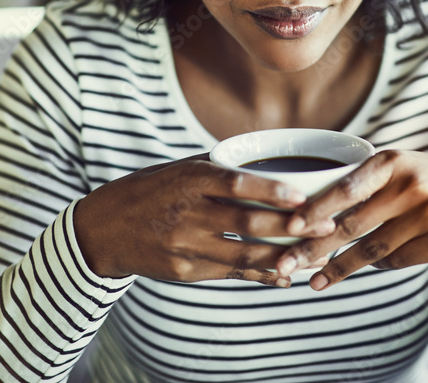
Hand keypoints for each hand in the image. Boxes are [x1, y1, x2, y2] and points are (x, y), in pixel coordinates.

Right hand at [73, 154, 328, 286]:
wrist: (102, 229)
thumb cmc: (149, 190)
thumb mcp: (177, 169)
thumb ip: (217, 167)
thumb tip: (266, 153)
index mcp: (188, 180)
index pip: (235, 183)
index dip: (270, 190)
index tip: (302, 195)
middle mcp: (187, 213)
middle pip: (246, 223)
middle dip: (290, 227)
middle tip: (325, 226)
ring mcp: (185, 245)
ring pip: (243, 254)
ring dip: (283, 256)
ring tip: (314, 254)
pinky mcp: (184, 271)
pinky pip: (229, 273)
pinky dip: (259, 274)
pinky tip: (283, 274)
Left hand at [275, 151, 427, 289]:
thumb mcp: (400, 165)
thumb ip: (363, 182)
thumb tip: (308, 216)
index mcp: (393, 162)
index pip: (347, 188)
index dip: (317, 210)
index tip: (290, 228)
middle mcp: (411, 187)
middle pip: (353, 226)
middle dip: (314, 249)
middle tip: (285, 265)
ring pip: (372, 250)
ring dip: (339, 268)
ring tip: (314, 284)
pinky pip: (396, 261)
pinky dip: (377, 265)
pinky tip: (365, 265)